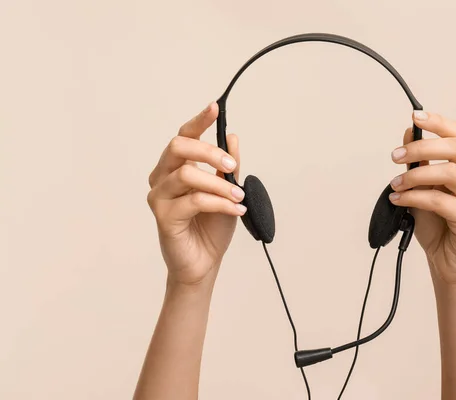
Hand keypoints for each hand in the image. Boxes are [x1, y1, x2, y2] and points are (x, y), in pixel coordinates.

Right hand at [146, 102, 245, 285]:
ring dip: (220, 184)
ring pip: (188, 174)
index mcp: (176, 167)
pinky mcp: (163, 217)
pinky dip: (220, 202)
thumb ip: (227, 167)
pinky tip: (237, 208)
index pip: (184, 136)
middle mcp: (162, 177)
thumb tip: (232, 137)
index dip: (198, 121)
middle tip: (232, 166)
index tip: (215, 108)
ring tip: (239, 196)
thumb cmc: (211, 227)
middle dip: (209, 152)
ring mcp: (159, 197)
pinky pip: (193, 200)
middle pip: (178, 147)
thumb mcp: (227, 191)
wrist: (205, 262)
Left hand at [389, 111, 455, 284]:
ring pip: (449, 173)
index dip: (438, 123)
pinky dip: (415, 197)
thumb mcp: (422, 187)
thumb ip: (418, 163)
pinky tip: (400, 199)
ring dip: (416, 175)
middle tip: (396, 155)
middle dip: (422, 148)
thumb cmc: (438, 224)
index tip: (415, 117)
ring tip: (395, 183)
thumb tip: (408, 134)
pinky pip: (441, 200)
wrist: (446, 261)